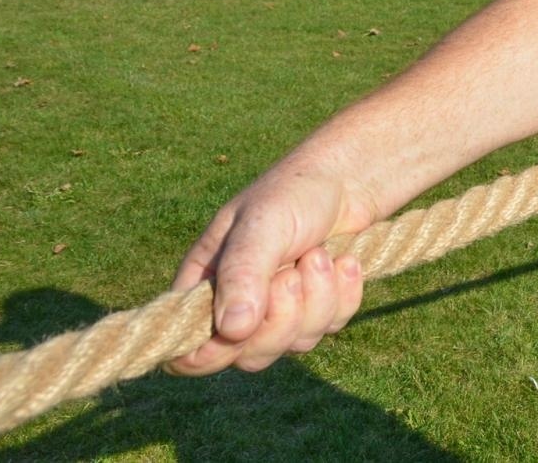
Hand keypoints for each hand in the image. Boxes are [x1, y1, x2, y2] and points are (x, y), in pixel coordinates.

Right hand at [167, 170, 372, 374]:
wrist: (349, 181)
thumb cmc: (293, 195)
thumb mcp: (261, 226)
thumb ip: (242, 274)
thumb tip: (232, 330)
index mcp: (204, 286)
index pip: (188, 350)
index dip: (209, 354)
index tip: (242, 329)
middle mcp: (237, 306)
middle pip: (249, 355)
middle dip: (282, 317)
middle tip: (294, 273)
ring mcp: (279, 311)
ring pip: (295, 344)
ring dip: (318, 298)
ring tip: (321, 254)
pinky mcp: (318, 310)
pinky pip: (331, 327)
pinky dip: (344, 296)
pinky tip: (345, 262)